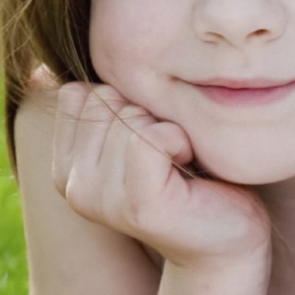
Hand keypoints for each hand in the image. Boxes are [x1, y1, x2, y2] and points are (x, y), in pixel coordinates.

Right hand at [53, 83, 268, 269]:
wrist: (228, 239)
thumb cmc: (193, 179)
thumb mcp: (143, 134)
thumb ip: (110, 104)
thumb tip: (68, 56)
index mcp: (67, 166)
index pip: (79, 92)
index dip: (127, 102)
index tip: (151, 140)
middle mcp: (73, 185)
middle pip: (105, 99)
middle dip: (149, 114)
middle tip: (170, 156)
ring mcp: (100, 199)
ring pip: (129, 117)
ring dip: (169, 130)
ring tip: (181, 165)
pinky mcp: (138, 205)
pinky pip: (151, 138)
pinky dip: (180, 142)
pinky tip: (189, 170)